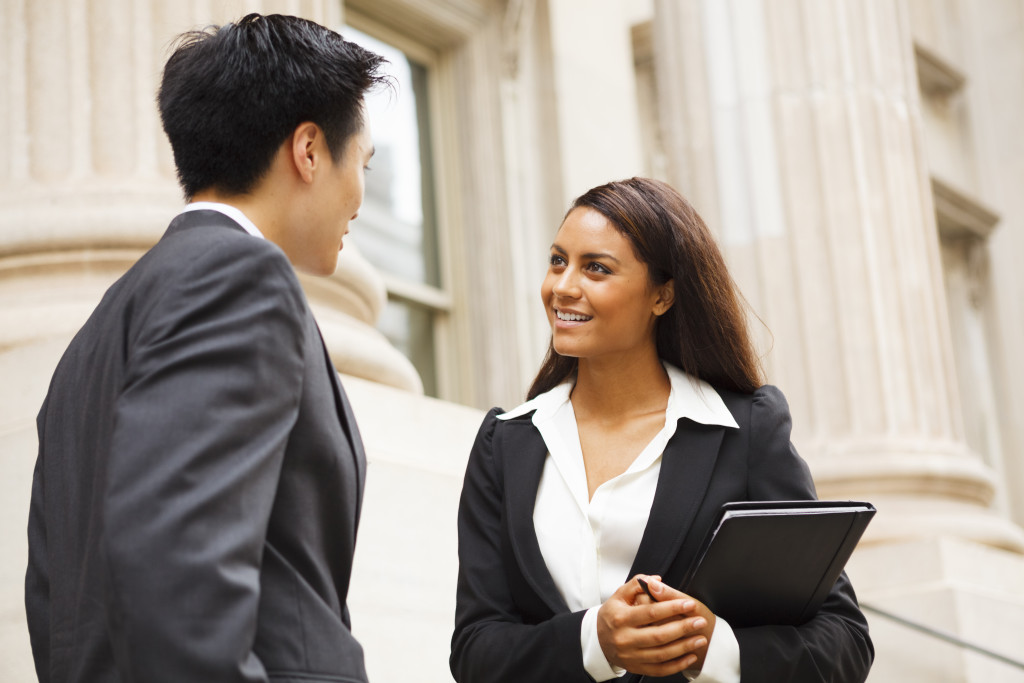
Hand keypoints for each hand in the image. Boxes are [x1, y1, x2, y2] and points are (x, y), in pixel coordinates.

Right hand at [596, 575, 714, 676]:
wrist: (598, 640)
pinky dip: (677, 665)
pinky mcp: (636, 668)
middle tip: (700, 622)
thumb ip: (637, 584)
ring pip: (662, 654)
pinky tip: (690, 656)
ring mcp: (631, 655)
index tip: (689, 604)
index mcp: (621, 618)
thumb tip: (657, 580)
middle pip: (659, 635)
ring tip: (700, 638)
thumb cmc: (613, 615)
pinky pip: (660, 669)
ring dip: (684, 647)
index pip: (651, 612)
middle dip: (683, 628)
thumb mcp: (619, 595)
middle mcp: (625, 638)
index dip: (672, 608)